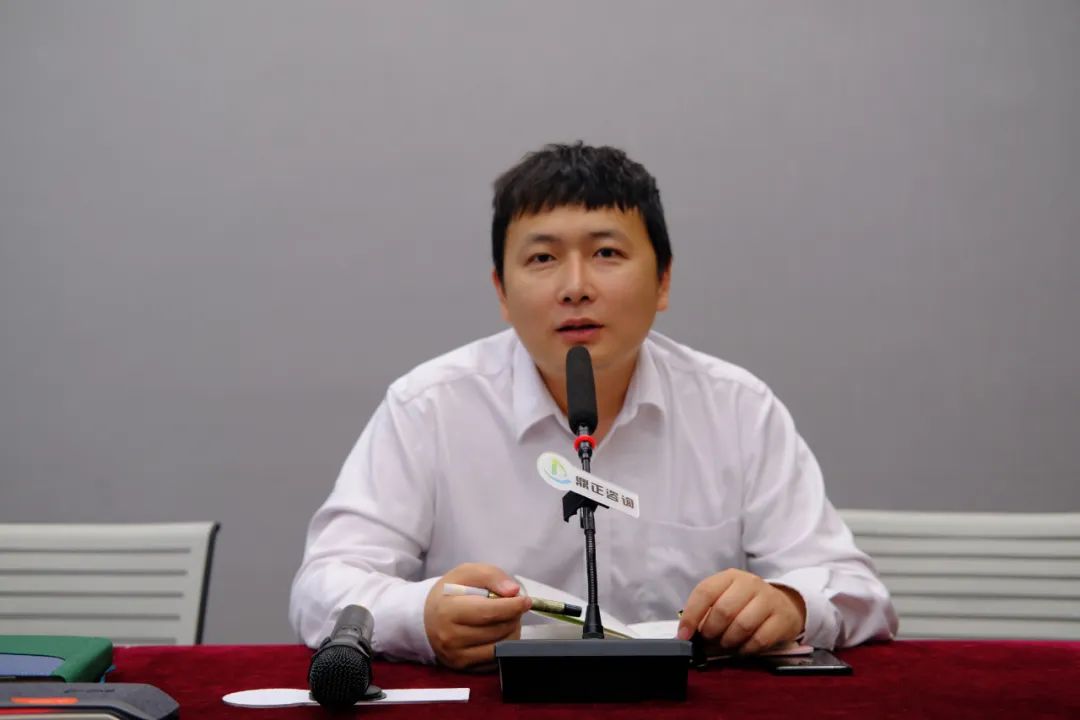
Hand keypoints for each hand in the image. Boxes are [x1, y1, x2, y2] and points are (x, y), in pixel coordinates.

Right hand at [424, 563, 530, 670]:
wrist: (426, 618)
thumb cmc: (450, 593)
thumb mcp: (467, 573)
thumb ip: (491, 576)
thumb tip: (513, 591)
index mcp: (448, 610)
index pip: (488, 612)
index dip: (512, 606)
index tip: (525, 600)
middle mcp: (450, 637)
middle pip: (497, 630)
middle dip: (513, 617)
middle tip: (514, 607)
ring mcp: (456, 656)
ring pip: (500, 647)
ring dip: (511, 631)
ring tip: (506, 619)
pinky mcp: (463, 668)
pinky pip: (495, 660)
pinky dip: (504, 645)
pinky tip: (499, 632)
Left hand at [677, 569, 805, 654]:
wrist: (784, 605)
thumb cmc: (747, 604)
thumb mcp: (725, 598)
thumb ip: (707, 611)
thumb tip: (687, 634)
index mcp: (730, 577)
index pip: (705, 592)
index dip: (691, 615)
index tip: (684, 635)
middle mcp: (750, 584)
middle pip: (723, 610)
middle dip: (712, 630)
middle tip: (710, 640)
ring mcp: (768, 600)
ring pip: (742, 625)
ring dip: (729, 641)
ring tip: (726, 643)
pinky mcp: (782, 619)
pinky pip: (760, 639)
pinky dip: (746, 649)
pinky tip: (743, 648)